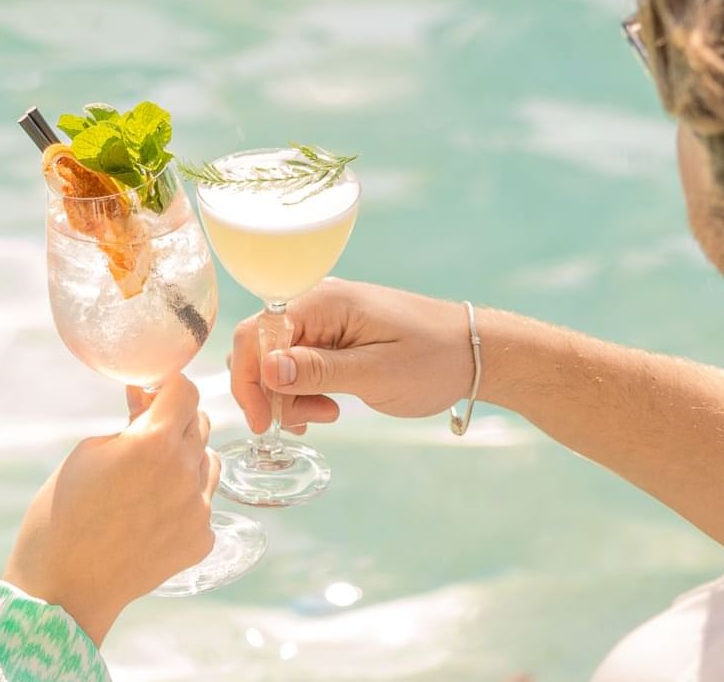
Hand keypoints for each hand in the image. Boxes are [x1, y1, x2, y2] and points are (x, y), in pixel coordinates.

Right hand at [3, 374, 220, 644]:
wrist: (65, 587)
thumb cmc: (63, 514)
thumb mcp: (88, 453)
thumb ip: (129, 422)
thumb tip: (146, 397)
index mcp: (154, 442)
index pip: (186, 390)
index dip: (167, 386)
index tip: (153, 393)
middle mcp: (185, 472)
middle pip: (200, 423)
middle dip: (175, 420)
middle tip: (144, 435)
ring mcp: (199, 509)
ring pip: (208, 462)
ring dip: (186, 459)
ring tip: (148, 479)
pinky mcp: (202, 539)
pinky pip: (203, 502)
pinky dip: (184, 500)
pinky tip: (151, 515)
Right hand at [229, 278, 471, 431]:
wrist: (473, 354)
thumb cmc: (433, 360)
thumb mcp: (375, 373)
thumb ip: (317, 370)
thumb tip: (265, 370)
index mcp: (323, 302)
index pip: (257, 334)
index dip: (250, 380)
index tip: (263, 422)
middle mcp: (317, 304)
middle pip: (261, 347)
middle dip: (271, 391)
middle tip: (304, 422)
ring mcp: (325, 320)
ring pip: (277, 360)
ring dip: (290, 395)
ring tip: (327, 414)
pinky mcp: (335, 337)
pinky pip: (299, 363)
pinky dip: (304, 391)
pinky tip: (328, 407)